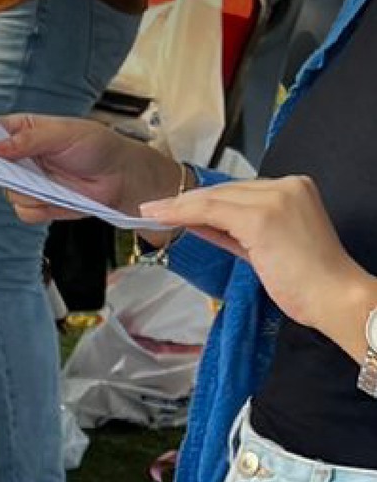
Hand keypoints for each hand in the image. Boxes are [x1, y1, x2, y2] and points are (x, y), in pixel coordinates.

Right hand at [0, 113, 183, 225]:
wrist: (120, 178)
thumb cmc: (98, 146)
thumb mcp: (65, 134)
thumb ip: (29, 140)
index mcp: (24, 130)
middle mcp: (22, 157)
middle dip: (4, 171)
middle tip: (22, 169)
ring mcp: (28, 182)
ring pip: (8, 193)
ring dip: (29, 191)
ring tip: (54, 181)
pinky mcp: (38, 204)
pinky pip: (23, 212)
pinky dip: (38, 208)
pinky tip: (56, 198)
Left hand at [136, 174, 376, 361]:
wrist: (332, 295)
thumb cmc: (306, 281)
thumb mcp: (266, 249)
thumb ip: (237, 233)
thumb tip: (202, 224)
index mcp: (293, 190)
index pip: (238, 192)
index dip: (203, 200)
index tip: (173, 206)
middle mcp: (286, 186)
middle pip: (225, 191)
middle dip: (186, 200)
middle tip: (152, 207)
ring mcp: (275, 198)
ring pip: (215, 198)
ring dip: (178, 205)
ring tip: (149, 211)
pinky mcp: (262, 217)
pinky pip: (212, 210)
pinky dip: (183, 213)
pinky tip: (162, 216)